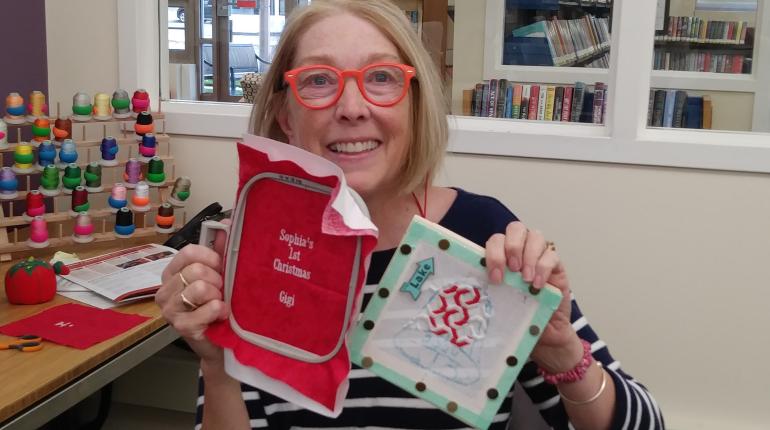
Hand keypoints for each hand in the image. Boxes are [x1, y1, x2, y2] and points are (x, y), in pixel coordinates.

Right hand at [156, 220, 230, 365]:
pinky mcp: (181, 327)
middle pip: (196, 270)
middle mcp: (165, 290)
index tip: (220, 267)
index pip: (189, 252)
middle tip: (221, 291)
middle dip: (217, 280)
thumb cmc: (217, 306)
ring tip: (219, 303)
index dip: (211, 257)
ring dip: (218, 295)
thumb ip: (220, 250)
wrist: (221, 342)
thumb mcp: (219, 275)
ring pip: (200, 287)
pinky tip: (221, 315)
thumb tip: (226, 223)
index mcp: (172, 273)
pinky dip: (220, 310)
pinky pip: (207, 308)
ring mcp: (170, 310)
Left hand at [485, 221, 582, 372]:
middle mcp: (520, 251)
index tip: (494, 276)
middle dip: (511, 247)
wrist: (544, 335)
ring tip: (524, 278)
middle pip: (515, 229)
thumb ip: (488, 289)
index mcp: (502, 256)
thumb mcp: (499, 301)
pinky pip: (552, 255)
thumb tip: (467, 289)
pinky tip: (537, 285)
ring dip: (528, 255)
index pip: (495, 240)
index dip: (493, 253)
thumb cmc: (517, 316)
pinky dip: (543, 268)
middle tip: (512, 270)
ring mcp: (539, 256)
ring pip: (535, 236)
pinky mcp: (556, 266)